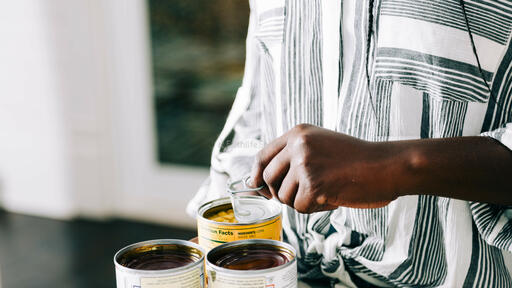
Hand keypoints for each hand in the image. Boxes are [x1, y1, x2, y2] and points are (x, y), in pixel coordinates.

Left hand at [249, 124, 398, 212]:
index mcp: (298, 132)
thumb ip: (292, 158)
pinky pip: (300, 207)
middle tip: (301, 194)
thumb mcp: (320, 146)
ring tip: (325, 190)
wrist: (384, 165)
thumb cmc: (354, 159)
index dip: (256, 174)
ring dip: (302, 200)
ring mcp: (305, 164)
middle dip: (279, 192)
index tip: (256, 186)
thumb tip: (259, 182)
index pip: (263, 155)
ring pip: (284, 196)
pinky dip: (314, 208)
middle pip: (268, 178)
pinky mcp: (313, 184)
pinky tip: (331, 197)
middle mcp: (298, 145)